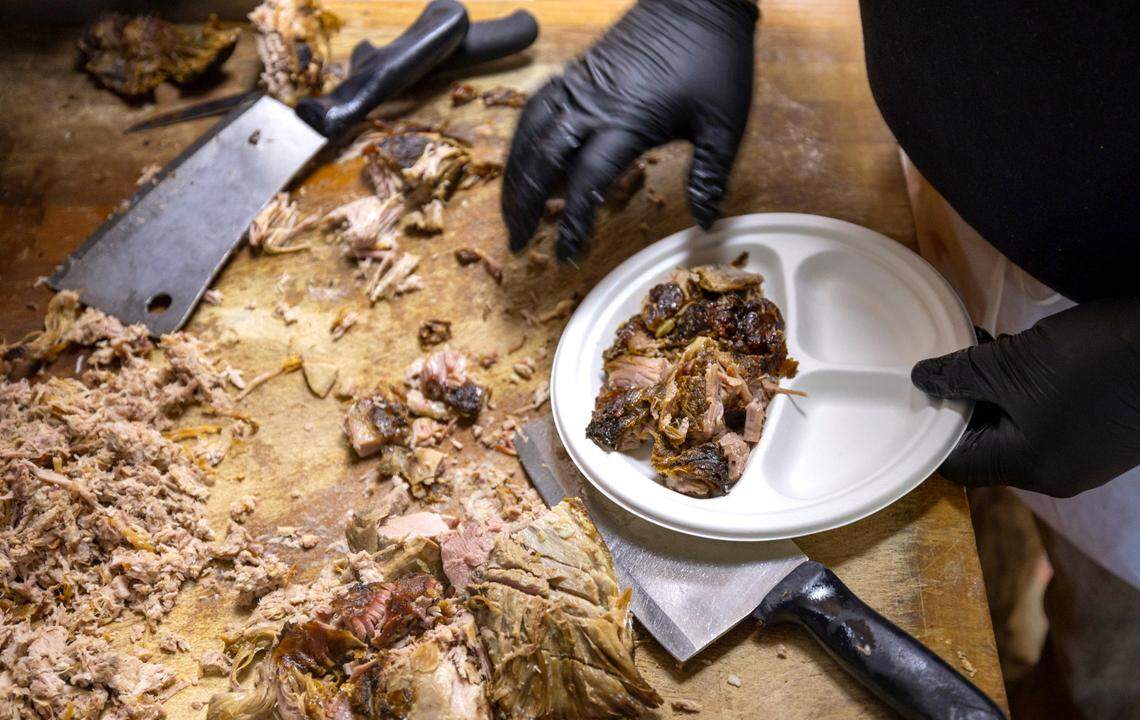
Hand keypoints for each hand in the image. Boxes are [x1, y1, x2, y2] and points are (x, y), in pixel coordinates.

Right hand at [502, 0, 758, 260]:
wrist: (700, 0)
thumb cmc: (716, 59)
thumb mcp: (725, 125)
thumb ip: (710, 176)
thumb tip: (705, 223)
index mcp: (628, 121)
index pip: (586, 182)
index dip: (573, 223)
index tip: (567, 255)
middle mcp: (592, 104)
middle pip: (543, 162)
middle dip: (525, 205)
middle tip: (517, 242)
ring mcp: (580, 85)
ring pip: (529, 134)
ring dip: (514, 175)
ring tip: (509, 210)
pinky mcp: (577, 71)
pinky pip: (536, 108)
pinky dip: (522, 139)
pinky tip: (521, 160)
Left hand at [912, 299, 1139, 496]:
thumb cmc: (1097, 361)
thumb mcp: (1014, 363)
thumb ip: (961, 374)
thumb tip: (922, 379)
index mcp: (1030, 468)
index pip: (958, 466)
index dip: (932, 429)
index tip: (919, 392)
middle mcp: (1055, 471)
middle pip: (985, 447)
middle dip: (963, 403)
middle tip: (948, 361)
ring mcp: (1082, 453)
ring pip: (1015, 427)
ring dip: (993, 390)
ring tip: (981, 347)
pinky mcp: (1101, 429)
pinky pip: (1046, 416)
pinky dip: (1025, 388)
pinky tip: (1018, 351)